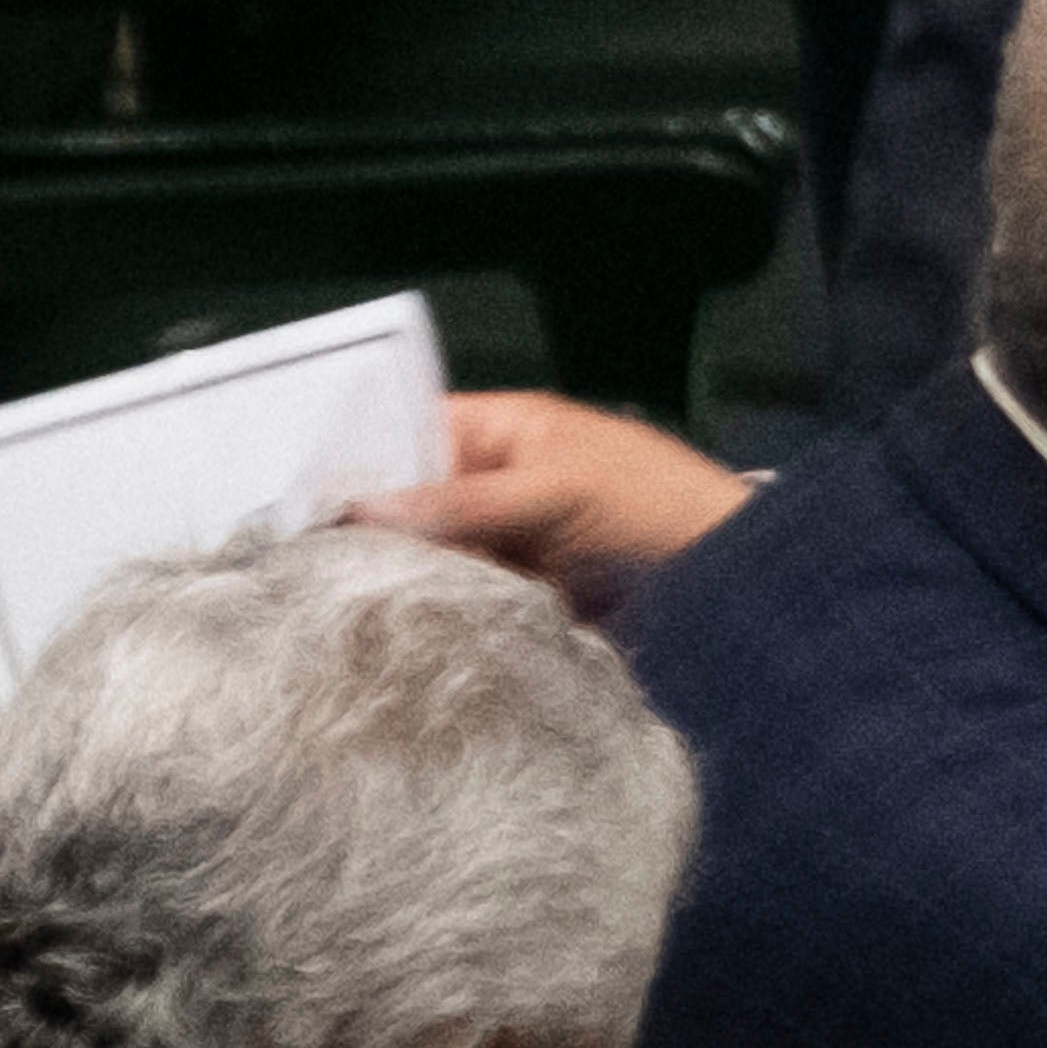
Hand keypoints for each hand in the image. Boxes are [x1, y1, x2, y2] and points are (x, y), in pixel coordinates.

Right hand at [352, 396, 756, 610]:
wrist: (739, 570)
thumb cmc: (656, 501)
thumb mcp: (557, 490)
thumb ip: (465, 500)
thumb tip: (369, 508)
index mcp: (505, 429)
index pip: (410, 431)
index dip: (362, 461)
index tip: (305, 498)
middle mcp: (500, 475)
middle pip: (417, 496)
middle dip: (378, 525)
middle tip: (312, 557)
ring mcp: (515, 529)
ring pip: (441, 546)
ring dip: (409, 569)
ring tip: (345, 594)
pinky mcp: (531, 581)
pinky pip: (475, 586)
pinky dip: (450, 600)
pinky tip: (408, 618)